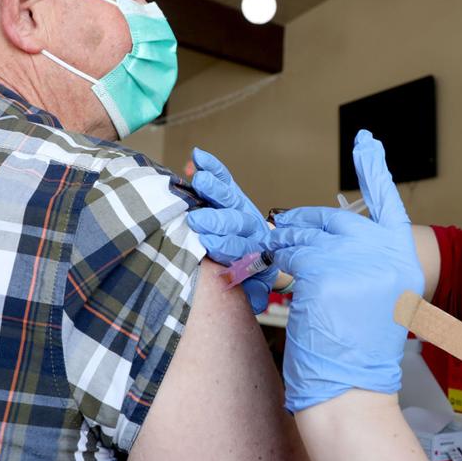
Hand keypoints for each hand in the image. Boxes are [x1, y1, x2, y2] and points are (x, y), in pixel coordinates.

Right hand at [186, 148, 277, 313]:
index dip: (227, 245)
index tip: (207, 243)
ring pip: (230, 198)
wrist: (264, 256)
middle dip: (217, 221)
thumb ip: (254, 293)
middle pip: (237, 223)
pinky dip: (212, 168)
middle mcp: (251, 230)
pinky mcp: (232, 196)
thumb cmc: (250, 277)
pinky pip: (224, 180)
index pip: (242, 249)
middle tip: (197, 220)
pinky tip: (197, 158)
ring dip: (215, 189)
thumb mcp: (255, 288)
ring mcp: (241, 210)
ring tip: (200, 180)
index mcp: (257, 253)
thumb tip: (258, 302)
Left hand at [267, 130, 424, 412]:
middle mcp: (385, 252)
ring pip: (304, 234)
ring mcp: (355, 258)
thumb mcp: (378, 300)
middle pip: (333, 220)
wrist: (351, 390)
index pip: (388, 202)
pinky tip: (284, 285)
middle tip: (290, 243)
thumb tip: (322, 237)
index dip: (374, 170)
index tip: (366, 140)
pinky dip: (277, 267)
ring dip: (286, 250)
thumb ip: (363, 263)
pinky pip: (288, 254)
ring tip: (290, 275)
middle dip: (304, 230)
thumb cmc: (358, 354)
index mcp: (402, 258)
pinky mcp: (323, 269)